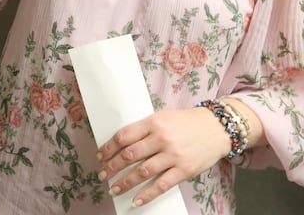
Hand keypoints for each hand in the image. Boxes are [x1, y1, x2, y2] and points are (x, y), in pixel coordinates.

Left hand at [96, 107, 230, 206]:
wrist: (217, 128)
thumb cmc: (186, 122)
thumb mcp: (162, 118)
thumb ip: (144, 129)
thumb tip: (122, 144)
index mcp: (153, 123)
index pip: (123, 136)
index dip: (108, 148)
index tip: (100, 156)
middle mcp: (161, 139)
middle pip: (129, 155)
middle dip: (112, 166)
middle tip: (102, 174)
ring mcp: (173, 155)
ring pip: (142, 172)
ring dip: (125, 182)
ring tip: (113, 189)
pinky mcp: (184, 170)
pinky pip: (161, 185)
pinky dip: (147, 194)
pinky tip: (136, 201)